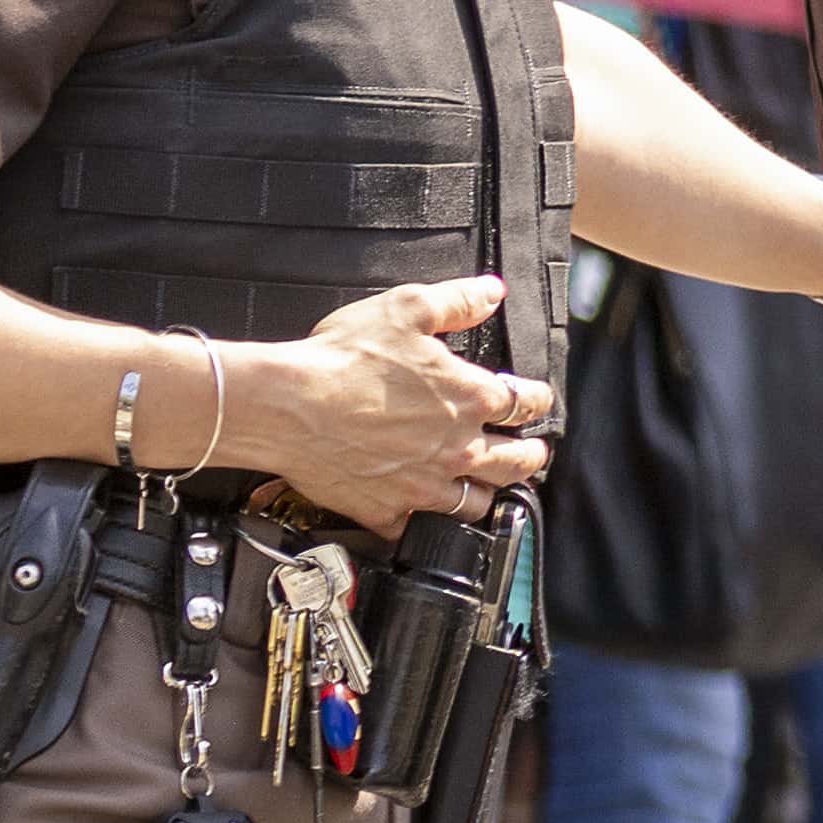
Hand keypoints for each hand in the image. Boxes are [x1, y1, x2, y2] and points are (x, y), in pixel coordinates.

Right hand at [229, 274, 556, 535]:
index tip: (536, 401)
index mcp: (471, 398)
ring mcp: (424, 485)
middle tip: (531, 454)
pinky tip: (425, 518)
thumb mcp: (406, 309)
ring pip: (477, 502)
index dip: (537, 400)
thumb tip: (491, 292)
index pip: (527, 403)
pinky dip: (425, 525)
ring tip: (488, 487)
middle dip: (530, 457)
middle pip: (516, 462)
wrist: (285, 406)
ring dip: (487, 494)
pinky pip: (418, 529)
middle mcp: (458, 448)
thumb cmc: (342, 359)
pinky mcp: (386, 511)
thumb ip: (456, 301)